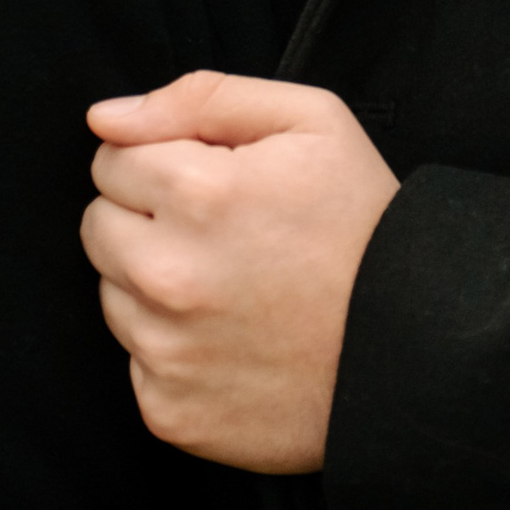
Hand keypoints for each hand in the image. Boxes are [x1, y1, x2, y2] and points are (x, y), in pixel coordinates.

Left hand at [82, 69, 398, 473]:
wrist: (411, 346)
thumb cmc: (362, 222)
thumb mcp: (311, 121)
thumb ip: (201, 97)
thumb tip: (105, 117)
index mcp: (200, 192)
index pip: (112, 158)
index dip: (163, 158)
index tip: (211, 177)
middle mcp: (170, 275)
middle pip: (98, 225)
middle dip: (146, 216)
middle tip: (220, 229)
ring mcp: (167, 351)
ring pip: (111, 292)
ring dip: (154, 281)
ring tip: (231, 282)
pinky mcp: (170, 412)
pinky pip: (136, 361)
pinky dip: (173, 346)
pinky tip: (231, 335)